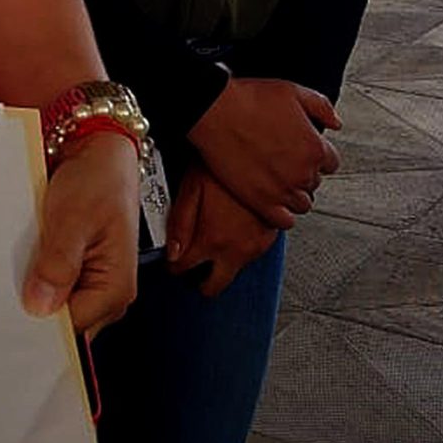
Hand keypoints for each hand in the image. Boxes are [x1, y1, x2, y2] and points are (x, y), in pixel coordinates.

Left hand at [23, 131, 138, 334]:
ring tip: (7, 273)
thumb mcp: (73, 218)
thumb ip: (58, 264)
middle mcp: (106, 291)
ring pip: (53, 301)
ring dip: (30, 289)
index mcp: (114, 288)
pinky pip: (49, 283)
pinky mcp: (74, 268)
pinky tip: (15, 261)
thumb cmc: (97, 179)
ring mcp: (90, 280)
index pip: (73, 329)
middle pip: (62, 320)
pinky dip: (31, 274)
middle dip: (32, 308)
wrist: (98, 150)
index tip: (7, 317)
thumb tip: (40, 306)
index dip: (39, 325)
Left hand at [165, 162, 279, 297]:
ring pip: (235, 269)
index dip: (174, 266)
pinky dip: (241, 248)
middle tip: (195, 268)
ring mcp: (257, 246)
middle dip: (202, 281)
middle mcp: (237, 250)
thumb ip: (180, 225)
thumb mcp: (191, 189)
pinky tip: (233, 228)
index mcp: (212, 240)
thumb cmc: (222, 166)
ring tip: (214, 236)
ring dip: (223, 261)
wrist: (259, 156)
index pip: (185, 269)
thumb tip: (171, 253)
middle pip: (216, 286)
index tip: (173, 262)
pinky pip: (252, 254)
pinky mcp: (271, 238)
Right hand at [187, 77, 339, 227]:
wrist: (215, 110)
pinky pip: (283, 221)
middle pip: (314, 182)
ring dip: (293, 193)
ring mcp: (282, 189)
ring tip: (276, 180)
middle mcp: (303, 172)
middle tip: (282, 159)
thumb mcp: (292, 91)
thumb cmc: (249, 99)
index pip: (330, 162)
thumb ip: (321, 107)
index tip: (301, 149)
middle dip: (302, 172)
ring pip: (301, 203)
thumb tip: (335, 123)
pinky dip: (282, 215)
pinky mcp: (260, 201)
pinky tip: (272, 201)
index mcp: (314, 147)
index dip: (315, 154)